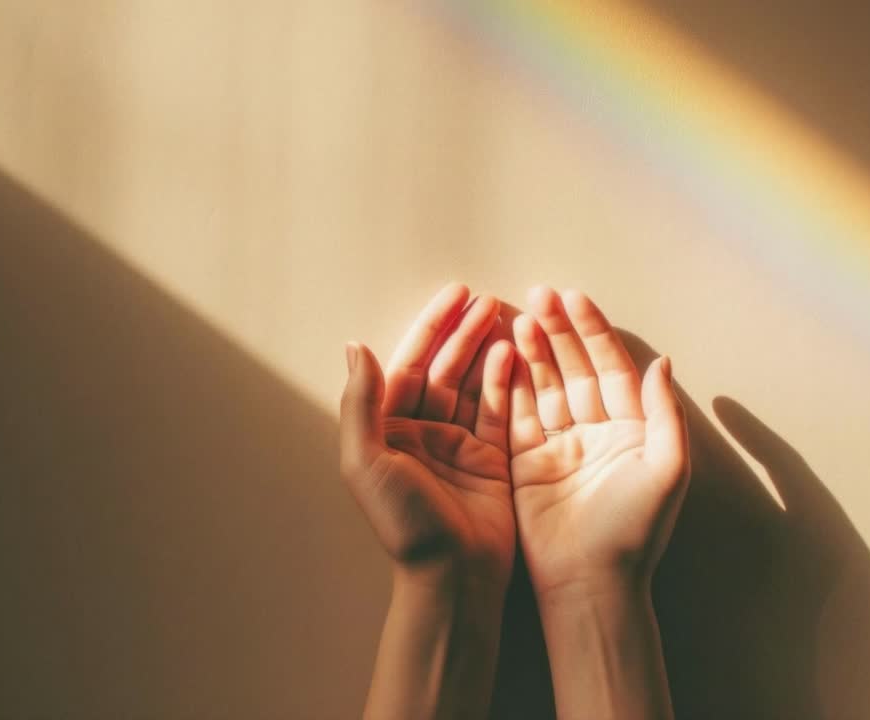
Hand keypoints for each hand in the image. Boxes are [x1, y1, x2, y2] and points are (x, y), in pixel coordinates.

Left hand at [339, 283, 516, 588]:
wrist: (453, 574)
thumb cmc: (404, 523)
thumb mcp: (366, 460)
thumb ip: (361, 403)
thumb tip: (355, 345)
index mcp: (388, 430)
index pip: (410, 364)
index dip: (432, 327)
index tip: (455, 293)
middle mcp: (422, 433)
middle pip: (444, 368)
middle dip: (463, 331)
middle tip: (485, 298)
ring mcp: (459, 445)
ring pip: (474, 384)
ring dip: (486, 349)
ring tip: (504, 315)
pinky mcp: (492, 458)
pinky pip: (501, 410)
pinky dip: (507, 381)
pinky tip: (514, 352)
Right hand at [508, 286, 690, 597]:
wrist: (591, 584)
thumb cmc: (635, 531)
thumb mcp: (667, 469)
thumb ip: (665, 413)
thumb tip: (663, 362)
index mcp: (632, 429)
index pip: (611, 366)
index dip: (593, 331)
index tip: (574, 298)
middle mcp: (595, 431)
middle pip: (574, 368)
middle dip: (558, 330)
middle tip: (537, 294)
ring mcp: (559, 446)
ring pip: (543, 385)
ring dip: (532, 350)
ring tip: (516, 316)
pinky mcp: (526, 463)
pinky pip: (516, 415)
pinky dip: (508, 384)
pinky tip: (500, 354)